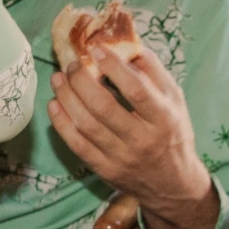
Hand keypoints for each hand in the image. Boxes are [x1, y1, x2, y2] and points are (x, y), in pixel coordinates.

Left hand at [49, 48, 210, 205]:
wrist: (172, 184)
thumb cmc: (172, 132)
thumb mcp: (175, 99)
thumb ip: (153, 71)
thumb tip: (125, 44)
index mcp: (163, 117)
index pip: (136, 89)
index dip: (113, 66)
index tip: (95, 49)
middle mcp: (142, 139)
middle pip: (103, 107)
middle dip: (81, 80)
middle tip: (71, 65)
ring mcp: (121, 157)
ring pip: (85, 125)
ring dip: (66, 98)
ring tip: (58, 79)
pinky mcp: (105, 170)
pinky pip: (76, 145)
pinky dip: (61, 124)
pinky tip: (54, 105)